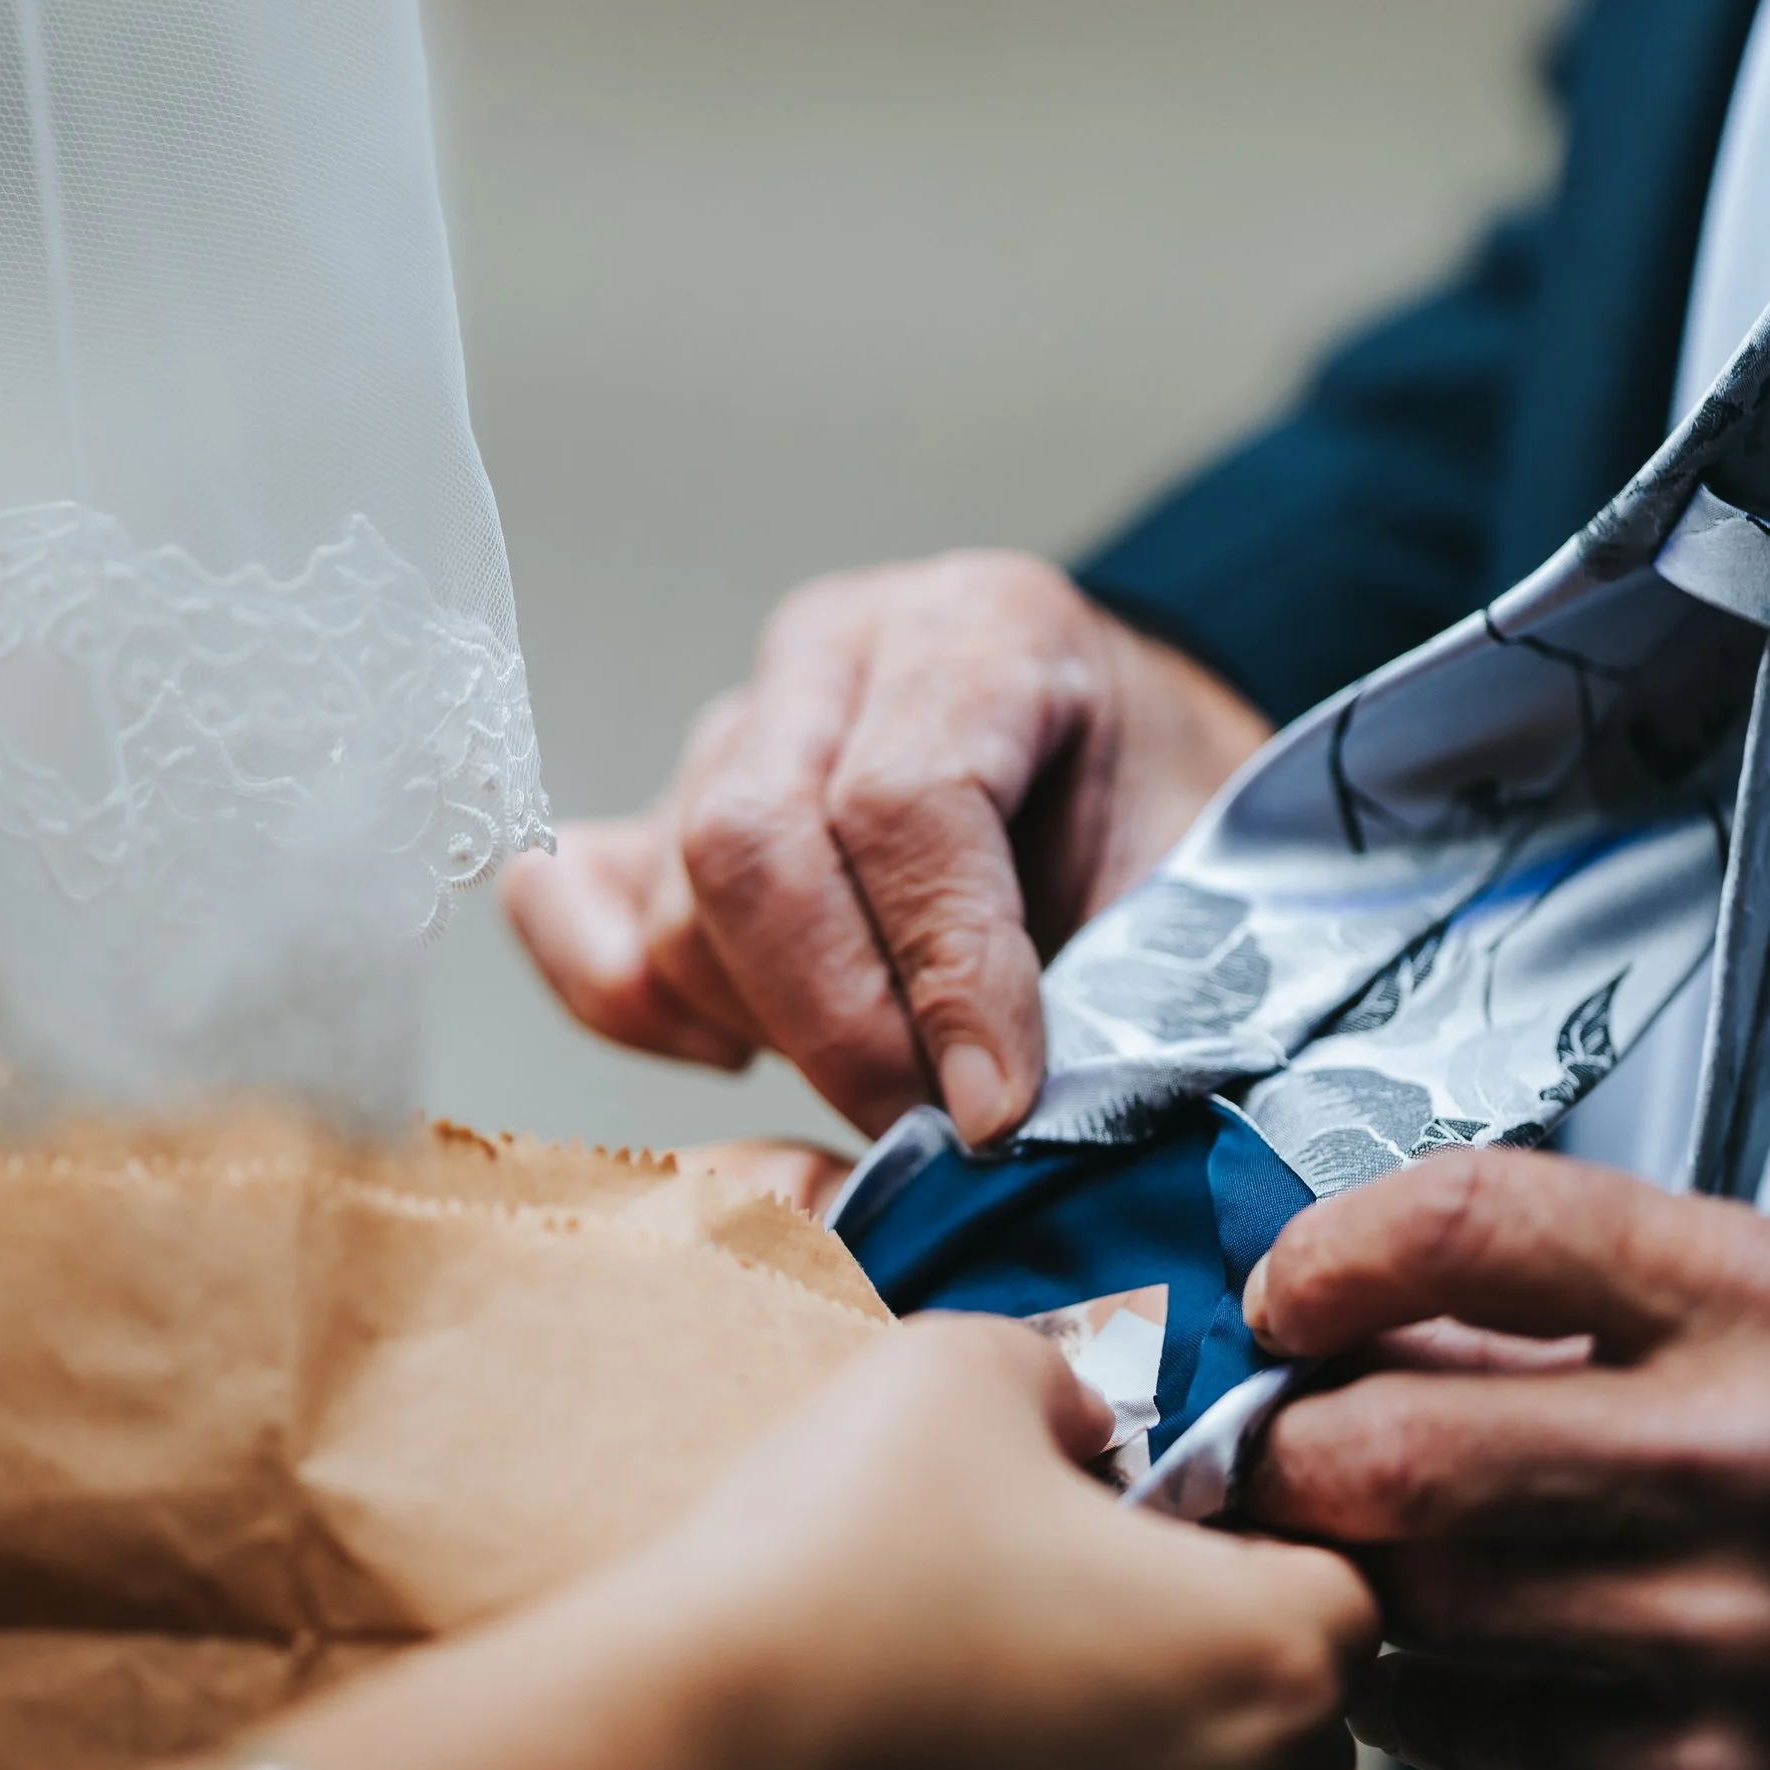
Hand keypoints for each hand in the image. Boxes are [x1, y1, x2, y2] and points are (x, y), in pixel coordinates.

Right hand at [502, 554, 1268, 1144]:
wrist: (1133, 774)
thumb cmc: (1166, 830)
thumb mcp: (1190, 880)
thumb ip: (1114, 980)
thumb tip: (1006, 1129)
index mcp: (986, 630)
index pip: (908, 801)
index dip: (945, 976)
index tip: (993, 1114)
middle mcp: (838, 651)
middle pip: (748, 839)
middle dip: (833, 1027)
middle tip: (924, 1139)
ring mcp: (733, 721)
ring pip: (672, 897)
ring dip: (767, 1032)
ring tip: (889, 1087)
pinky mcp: (660, 803)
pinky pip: (579, 908)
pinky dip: (633, 1004)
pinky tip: (735, 1048)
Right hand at [655, 1316, 1374, 1769]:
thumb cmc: (816, 1572)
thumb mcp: (956, 1370)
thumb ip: (1068, 1381)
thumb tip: (1086, 1427)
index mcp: (1272, 1665)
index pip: (1343, 1593)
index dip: (1245, 1544)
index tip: (1140, 1527)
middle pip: (1277, 1748)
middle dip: (1194, 1682)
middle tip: (1040, 1621)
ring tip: (946, 1732)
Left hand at [1236, 1147, 1769, 1769]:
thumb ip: (1611, 1302)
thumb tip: (1393, 1317)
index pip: (1476, 1224)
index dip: (1331, 1251)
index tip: (1289, 1288)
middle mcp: (1744, 1460)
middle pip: (1393, 1443)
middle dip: (1283, 1446)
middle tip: (1259, 1441)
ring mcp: (1730, 1639)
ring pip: (1415, 1601)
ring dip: (1333, 1572)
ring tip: (1331, 1544)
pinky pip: (1486, 1736)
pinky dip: (1416, 1692)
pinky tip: (1421, 1658)